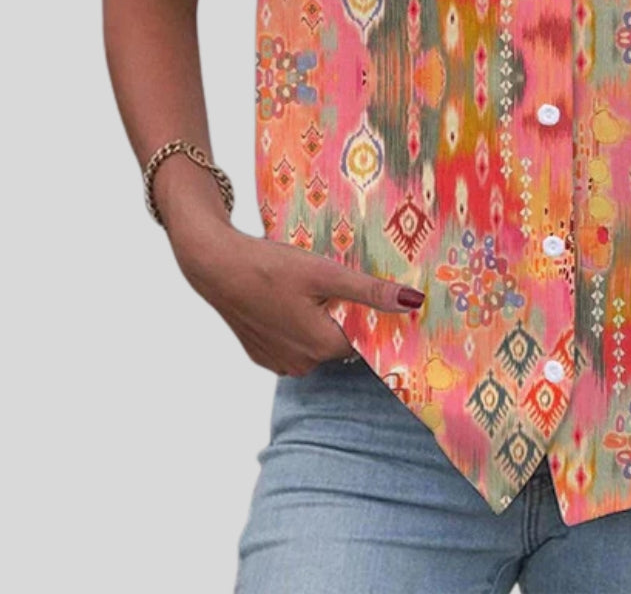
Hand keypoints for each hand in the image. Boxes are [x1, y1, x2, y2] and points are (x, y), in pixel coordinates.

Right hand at [169, 218, 424, 376]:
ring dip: (323, 321)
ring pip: (319, 344)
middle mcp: (302, 364)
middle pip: (343, 342)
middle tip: (340, 285)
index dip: (375, 318)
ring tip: (314, 290)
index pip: (367, 341)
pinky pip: (296, 345)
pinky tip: (292, 300)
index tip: (379, 297)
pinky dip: (300, 326)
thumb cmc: (270, 267)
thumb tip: (414, 302)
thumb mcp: (327, 273)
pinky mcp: (263, 355)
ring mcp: (279, 363)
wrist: (216, 266)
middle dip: (348, 317)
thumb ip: (371, 291)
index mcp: (322, 347)